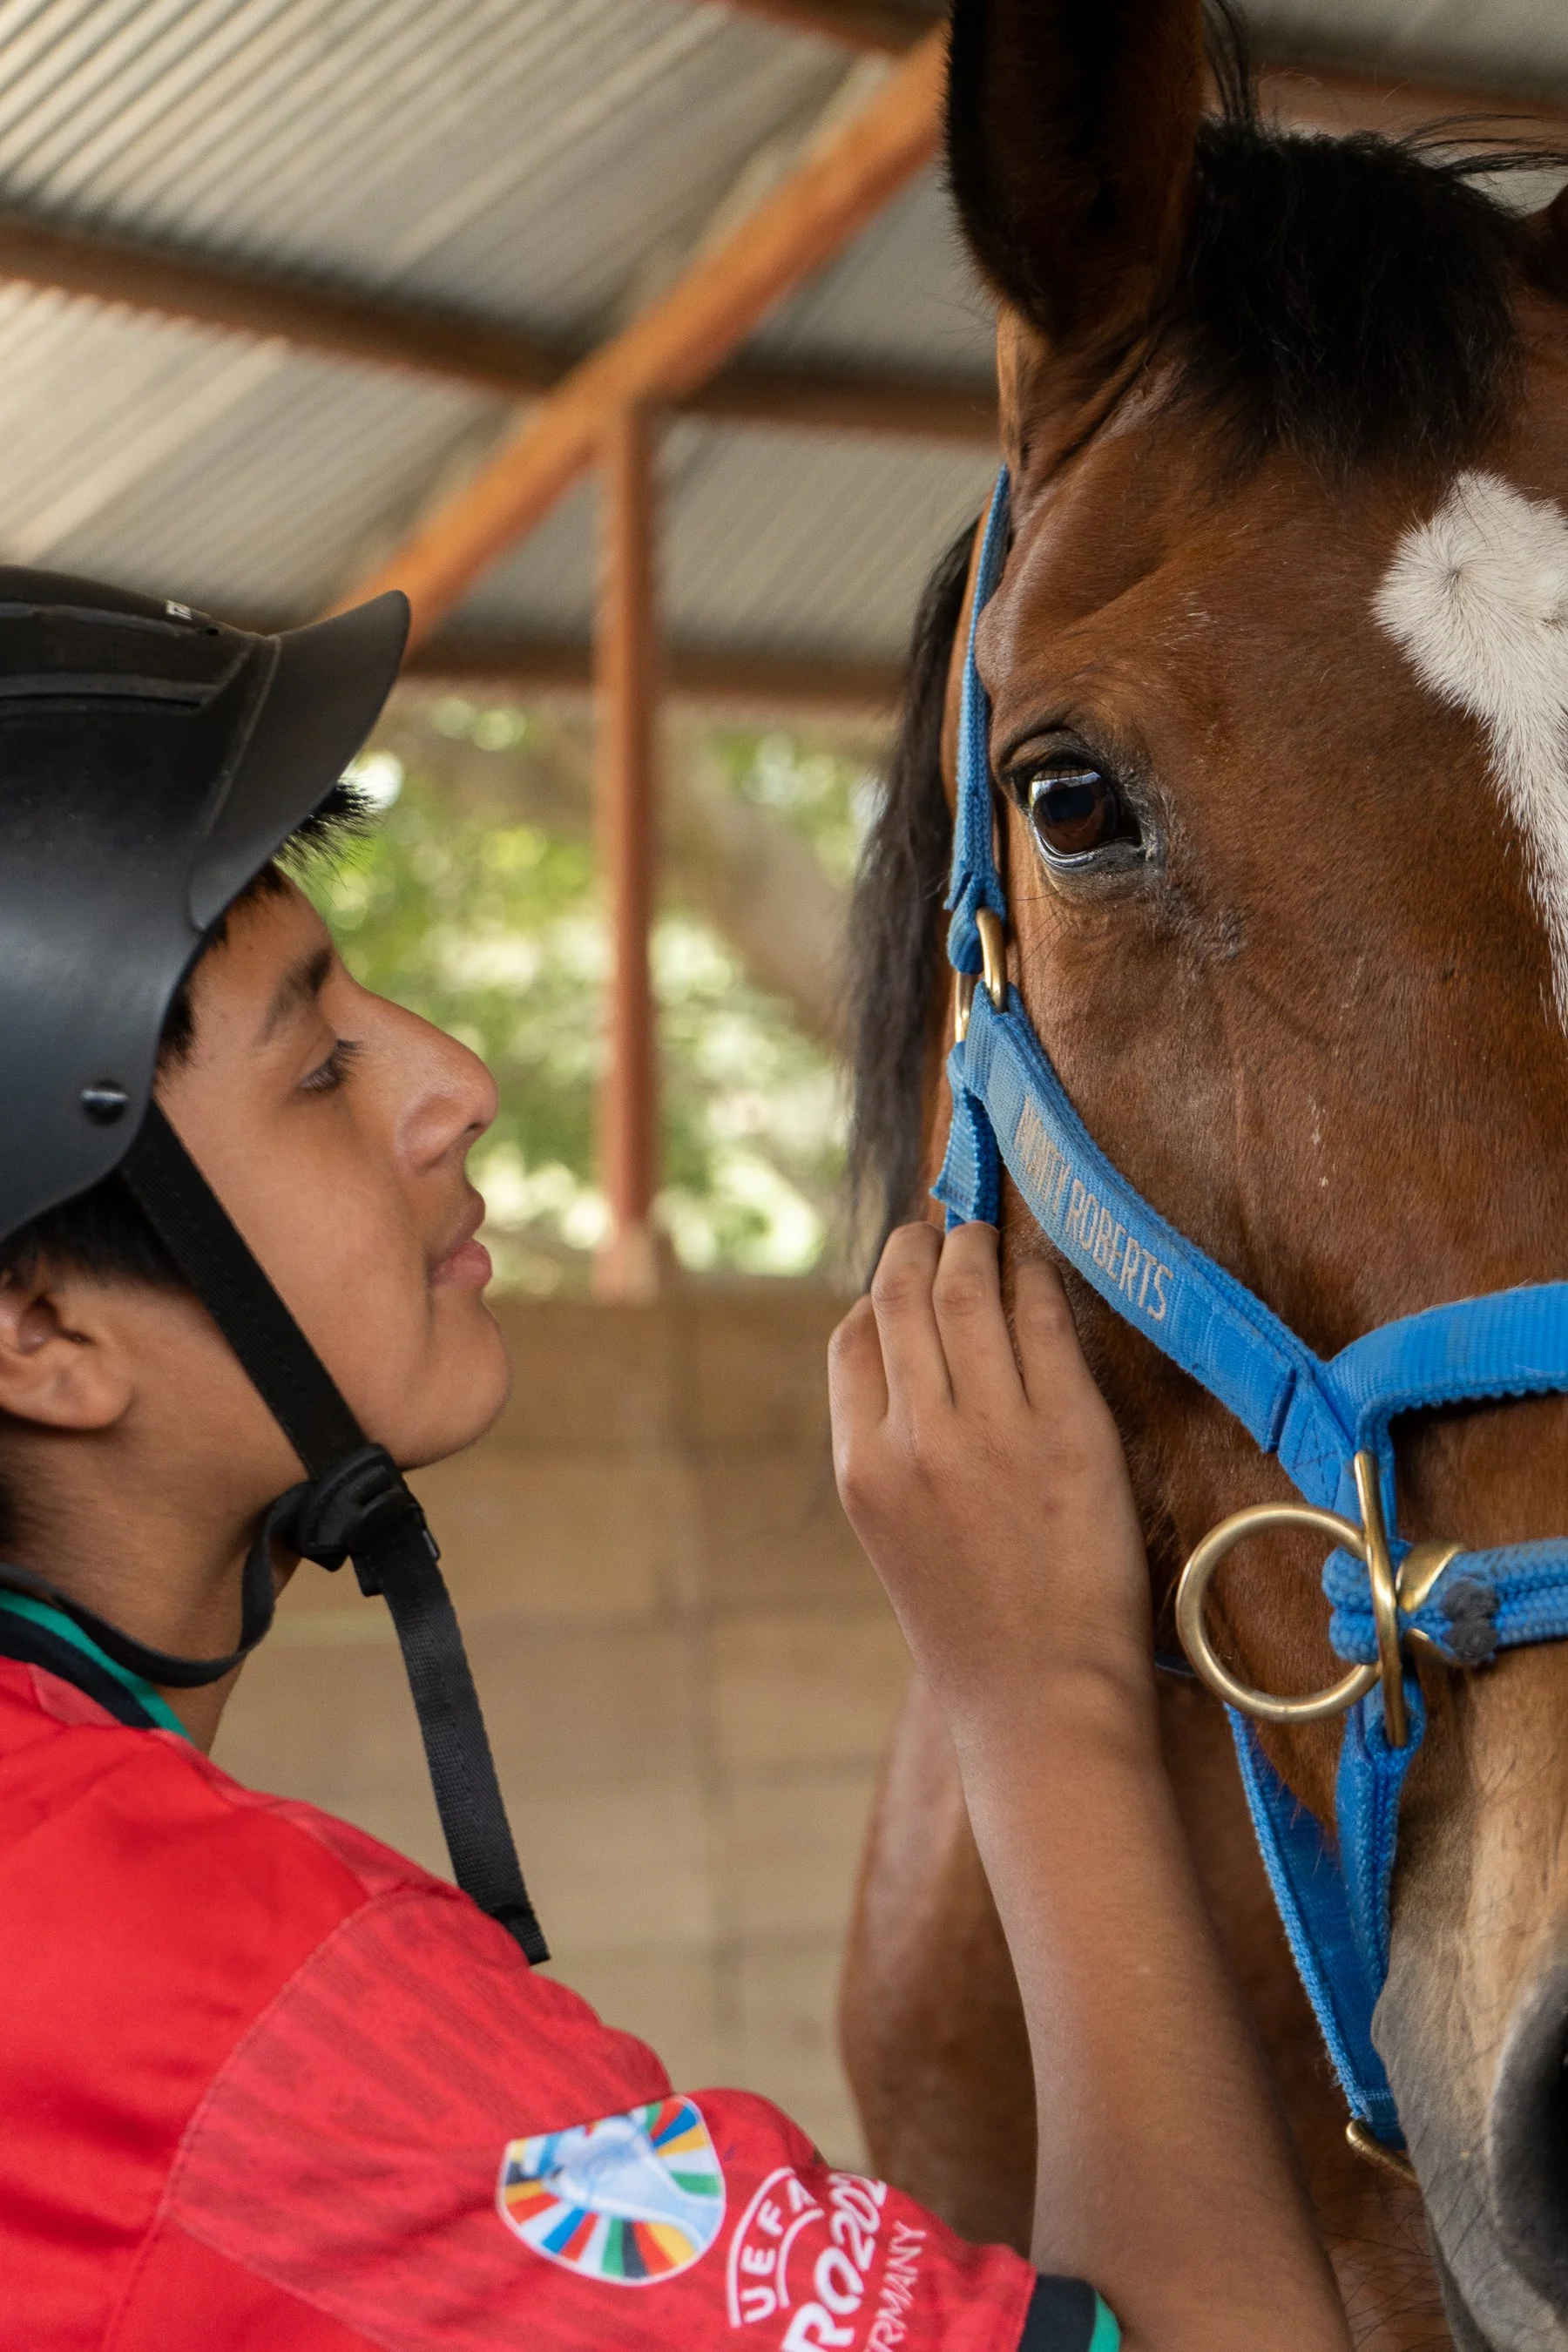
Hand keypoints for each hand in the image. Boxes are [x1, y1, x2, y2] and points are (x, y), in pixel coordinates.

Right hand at [829, 1221, 1153, 1744]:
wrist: (1038, 1698)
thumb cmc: (972, 1627)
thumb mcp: (894, 1536)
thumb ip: (891, 1450)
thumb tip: (910, 1365)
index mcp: (862, 1466)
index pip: (851, 1339)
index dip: (876, 1294)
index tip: (903, 1275)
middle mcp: (917, 1438)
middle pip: (903, 1298)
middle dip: (921, 1247)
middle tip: (944, 1226)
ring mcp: (992, 1431)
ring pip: (970, 1293)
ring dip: (977, 1247)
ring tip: (988, 1234)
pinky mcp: (1070, 1432)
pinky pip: (1046, 1324)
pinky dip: (1037, 1282)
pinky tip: (1040, 1273)